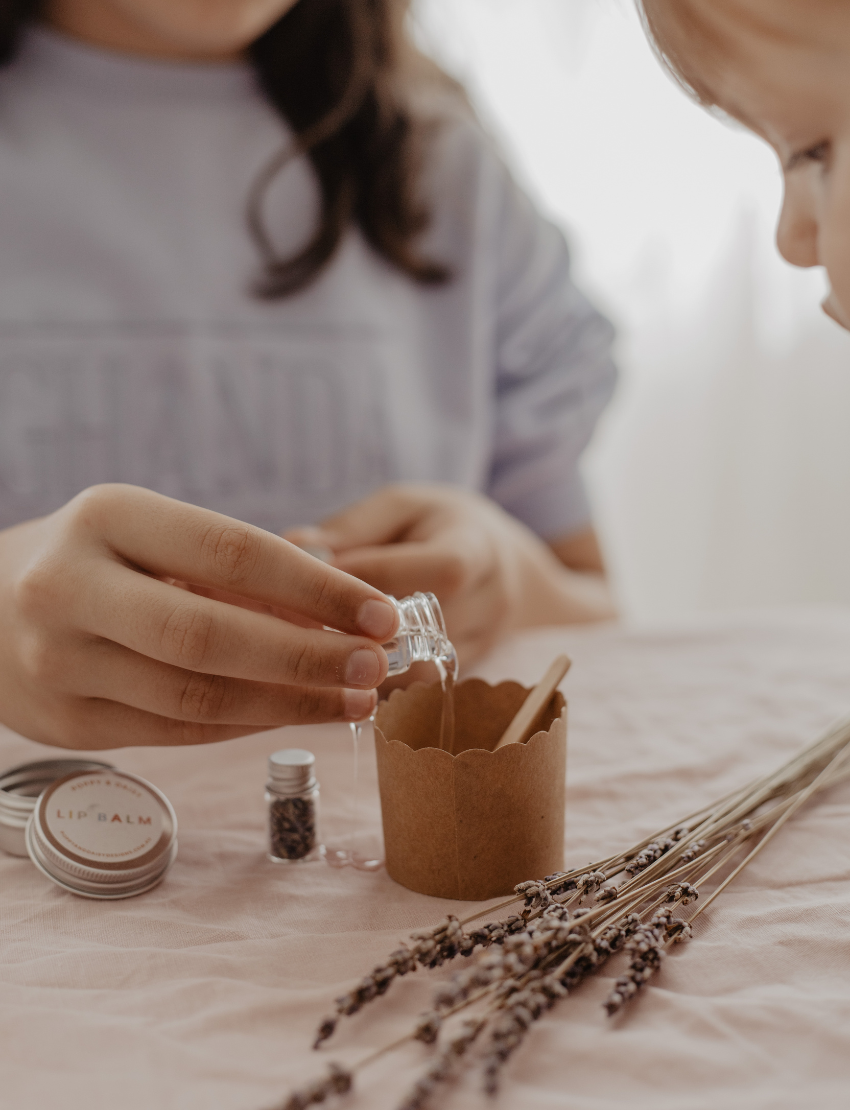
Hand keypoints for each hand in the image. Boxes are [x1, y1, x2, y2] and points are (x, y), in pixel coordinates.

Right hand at [0, 485, 398, 748]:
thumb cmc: (93, 561)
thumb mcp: (147, 535)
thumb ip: (230, 572)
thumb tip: (339, 616)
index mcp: (105, 517)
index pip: (232, 552)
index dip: (317, 587)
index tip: (381, 612)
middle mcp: (71, 588)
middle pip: (210, 635)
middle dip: (308, 655)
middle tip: (375, 665)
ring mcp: (61, 662)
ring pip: (196, 696)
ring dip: (288, 702)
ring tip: (352, 698)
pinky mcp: (67, 721)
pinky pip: (177, 731)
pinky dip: (247, 724)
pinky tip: (295, 712)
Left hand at [285, 483, 613, 667]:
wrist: (497, 564)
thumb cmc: (437, 526)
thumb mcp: (401, 507)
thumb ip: (353, 528)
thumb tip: (295, 548)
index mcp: (478, 547)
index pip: (438, 571)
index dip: (373, 577)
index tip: (309, 577)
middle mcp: (492, 603)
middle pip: (429, 630)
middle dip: (361, 629)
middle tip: (299, 622)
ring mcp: (483, 647)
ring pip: (421, 672)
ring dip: (364, 665)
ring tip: (311, 648)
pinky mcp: (463, 679)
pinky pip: (415, 692)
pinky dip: (373, 684)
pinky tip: (335, 669)